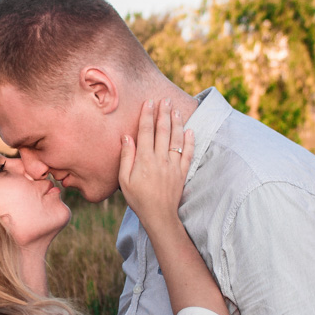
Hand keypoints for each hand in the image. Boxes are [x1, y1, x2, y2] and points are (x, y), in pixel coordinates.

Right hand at [118, 99, 193, 235]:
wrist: (159, 215)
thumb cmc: (138, 198)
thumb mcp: (124, 179)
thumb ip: (126, 157)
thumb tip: (126, 137)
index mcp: (144, 160)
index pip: (146, 132)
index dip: (147, 115)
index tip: (149, 102)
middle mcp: (160, 159)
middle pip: (163, 131)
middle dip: (163, 113)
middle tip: (165, 99)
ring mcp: (173, 165)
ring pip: (176, 139)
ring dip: (176, 122)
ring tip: (176, 109)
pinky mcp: (182, 172)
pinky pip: (188, 153)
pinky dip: (189, 141)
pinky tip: (190, 130)